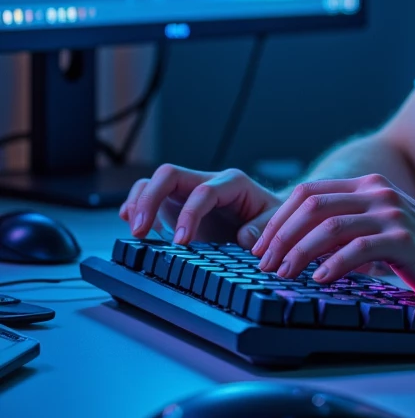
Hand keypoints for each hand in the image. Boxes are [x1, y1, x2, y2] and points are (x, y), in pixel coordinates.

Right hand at [120, 164, 284, 247]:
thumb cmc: (271, 216)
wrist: (267, 215)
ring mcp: (188, 190)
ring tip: (135, 231)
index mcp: (232, 182)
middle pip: (169, 175)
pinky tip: (136, 227)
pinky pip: (149, 194)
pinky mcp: (176, 202)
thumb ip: (264, 228)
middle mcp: (206, 181)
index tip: (181, 242)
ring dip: (138, 203)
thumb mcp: (276, 221)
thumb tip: (245, 238)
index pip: (203, 192)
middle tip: (139, 231)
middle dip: (150, 200)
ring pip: (154, 181)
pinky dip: (137, 207)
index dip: (189, 215)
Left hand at [253, 174, 414, 310]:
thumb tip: (302, 246)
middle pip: (311, 205)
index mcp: (369, 187)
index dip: (278, 218)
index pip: (308, 192)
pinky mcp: (404, 240)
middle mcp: (378, 194)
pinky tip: (319, 281)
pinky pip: (356, 249)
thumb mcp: (383, 232)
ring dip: (297, 252)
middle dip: (279, 235)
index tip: (260, 245)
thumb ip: (350, 229)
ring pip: (327, 226)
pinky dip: (331, 265)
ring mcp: (391, 214)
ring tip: (283, 274)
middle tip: (263, 263)